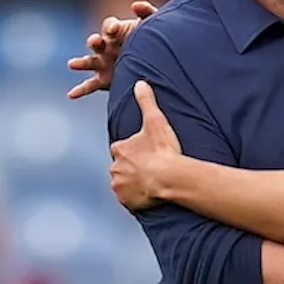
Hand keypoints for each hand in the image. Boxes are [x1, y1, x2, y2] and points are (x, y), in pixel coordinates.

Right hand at [66, 0, 157, 98]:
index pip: (110, 25)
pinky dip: (80, 90)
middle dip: (94, 41)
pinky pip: (90, 85)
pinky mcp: (104, 80)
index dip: (110, 27)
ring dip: (80, 63)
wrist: (156, 63)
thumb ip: (147, 12)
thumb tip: (135, 5)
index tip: (113, 30)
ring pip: (89, 62)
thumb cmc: (153, 40)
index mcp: (117, 32)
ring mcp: (103, 63)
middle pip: (96, 42)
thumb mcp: (153, 24)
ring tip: (72, 64)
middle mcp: (107, 46)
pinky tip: (71, 95)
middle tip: (95, 42)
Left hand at [109, 81, 181, 209]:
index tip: (146, 153)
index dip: (133, 150)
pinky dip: (136, 197)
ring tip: (151, 182)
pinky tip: (149, 193)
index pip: (121, 149)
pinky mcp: (126, 200)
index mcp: (120, 148)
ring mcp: (119, 185)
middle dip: (132, 167)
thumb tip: (140, 83)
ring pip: (124, 183)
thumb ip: (146, 101)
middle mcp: (115, 167)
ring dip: (133, 183)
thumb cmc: (162, 150)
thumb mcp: (156, 121)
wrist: (168, 178)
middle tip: (150, 168)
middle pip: (121, 167)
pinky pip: (128, 199)